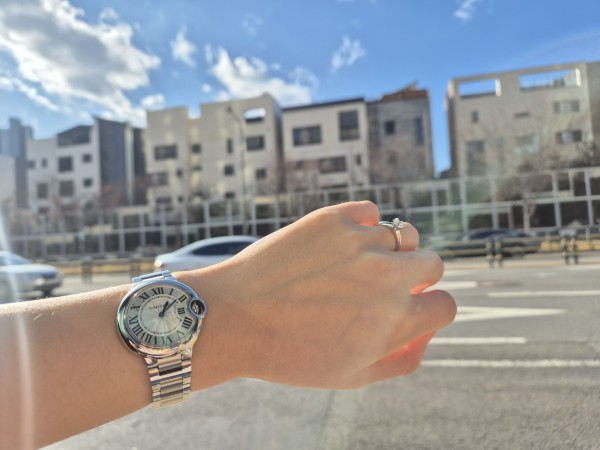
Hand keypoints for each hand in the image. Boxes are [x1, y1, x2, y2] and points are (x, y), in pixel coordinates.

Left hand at [180, 201, 455, 389]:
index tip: (409, 304)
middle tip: (380, 283)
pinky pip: (369, 211)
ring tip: (353, 264)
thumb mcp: (350, 375)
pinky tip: (337, 243)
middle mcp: (388, 278)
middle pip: (432, 262)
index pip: (446, 304)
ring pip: (401, 234)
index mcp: (397, 321)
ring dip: (386, 249)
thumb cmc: (289, 353)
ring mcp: (362, 243)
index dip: (429, 306)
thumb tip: (427, 330)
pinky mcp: (334, 219)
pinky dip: (360, 224)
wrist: (230, 319)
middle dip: (415, 275)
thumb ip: (402, 359)